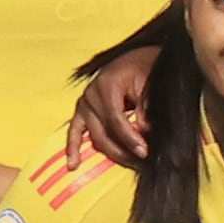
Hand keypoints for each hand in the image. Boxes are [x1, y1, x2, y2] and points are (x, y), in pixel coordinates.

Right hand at [70, 43, 153, 170]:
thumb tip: (143, 131)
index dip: (129, 138)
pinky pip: (74, 131)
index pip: (115, 119)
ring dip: (111, 153)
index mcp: (106, 84)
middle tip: (142, 162)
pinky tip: (73, 164)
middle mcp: (90, 94)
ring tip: (130, 164)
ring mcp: (84, 103)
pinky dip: (73, 147)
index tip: (144, 152)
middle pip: (103, 131)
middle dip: (123, 150)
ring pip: (94, 136)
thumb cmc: (146, 68)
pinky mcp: (82, 110)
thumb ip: (146, 107)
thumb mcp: (150, 83)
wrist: (138, 58)